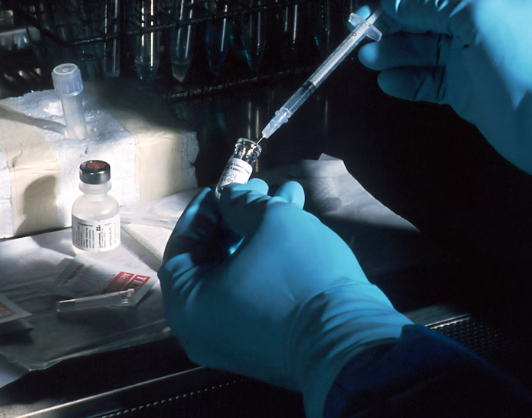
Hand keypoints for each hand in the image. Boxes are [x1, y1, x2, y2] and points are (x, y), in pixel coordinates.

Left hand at [158, 180, 410, 417]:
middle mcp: (201, 329)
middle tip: (261, 187)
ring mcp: (233, 341)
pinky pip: (256, 294)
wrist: (349, 341)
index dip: (203, 210)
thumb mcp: (271, 221)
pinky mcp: (265, 344)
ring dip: (262, 232)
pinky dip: (271, 260)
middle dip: (240, 217)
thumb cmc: (298, 276)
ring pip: (241, 272)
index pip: (182, 246)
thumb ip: (241, 202)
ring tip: (290, 194)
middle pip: (213, 259)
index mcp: (187, 305)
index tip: (223, 186)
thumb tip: (230, 197)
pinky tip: (300, 225)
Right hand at [359, 0, 531, 214]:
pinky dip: (408, 78)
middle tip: (358, 26)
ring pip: (425, 45)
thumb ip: (434, 5)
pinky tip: (388, 81)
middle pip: (430, 8)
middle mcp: (488, 15)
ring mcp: (476, 54)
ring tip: (368, 58)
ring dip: (395, 49)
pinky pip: (430, 78)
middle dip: (394, 16)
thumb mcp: (481, 17)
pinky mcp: (467, 89)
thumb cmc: (527, 58)